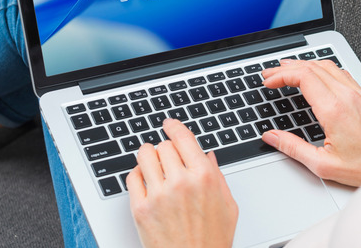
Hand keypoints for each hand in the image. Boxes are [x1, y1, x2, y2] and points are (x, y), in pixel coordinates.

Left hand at [127, 118, 237, 247]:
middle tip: (167, 156)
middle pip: (164, 145)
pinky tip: (145, 181)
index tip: (169, 124)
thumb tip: (207, 156)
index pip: (184, 138)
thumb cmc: (212, 241)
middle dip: (165, 148)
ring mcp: (159, 194)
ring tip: (153, 164)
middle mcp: (181, 181)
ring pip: (144, 155)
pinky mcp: (141, 208)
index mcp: (205, 177)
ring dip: (149, 157)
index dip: (174, 127)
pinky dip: (137, 175)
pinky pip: (132, 177)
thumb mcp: (228, 205)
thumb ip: (217, 176)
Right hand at [261, 59, 360, 186]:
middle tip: (269, 74)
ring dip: (303, 64)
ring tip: (286, 69)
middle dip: (286, 68)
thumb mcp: (324, 164)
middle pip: (311, 67)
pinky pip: (338, 71)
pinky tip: (315, 73)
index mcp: (334, 109)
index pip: (303, 77)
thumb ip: (294, 148)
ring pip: (325, 65)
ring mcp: (356, 92)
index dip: (281, 76)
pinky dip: (320, 68)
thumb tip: (272, 137)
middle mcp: (345, 95)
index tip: (268, 82)